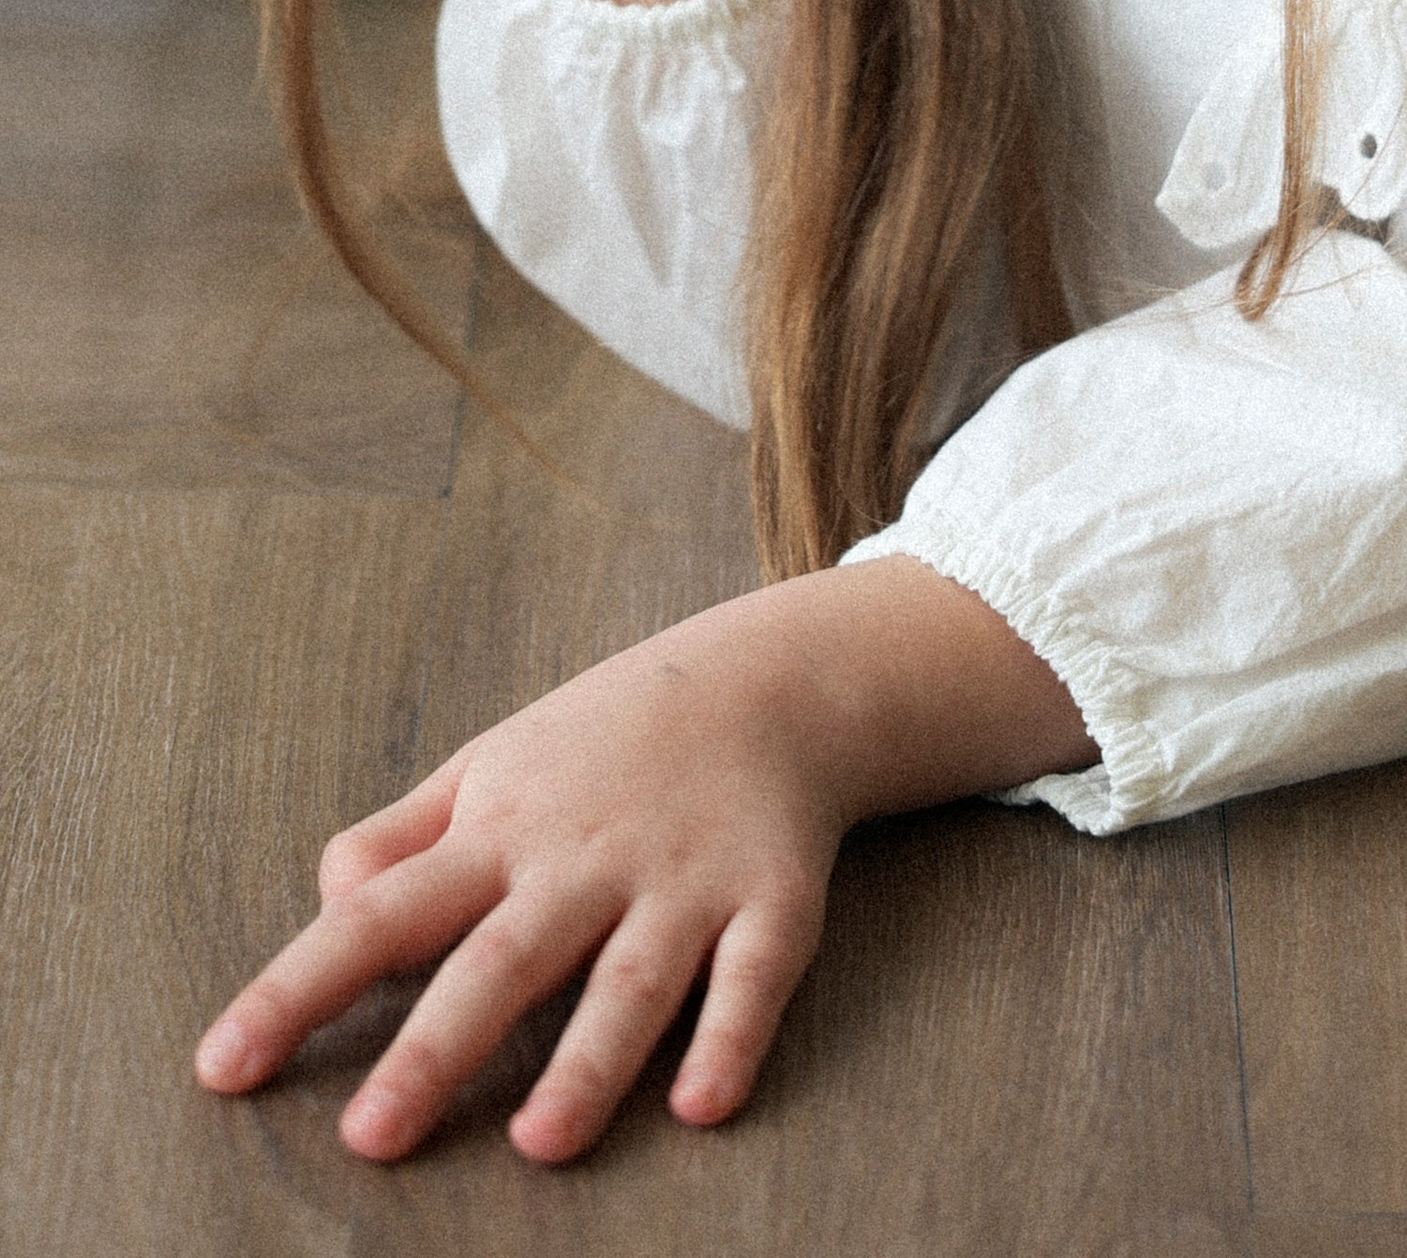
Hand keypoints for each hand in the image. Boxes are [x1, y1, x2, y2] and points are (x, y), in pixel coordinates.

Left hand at [193, 562, 1095, 1163]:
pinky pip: (753, 976)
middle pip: (499, 960)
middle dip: (436, 1047)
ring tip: (539, 1142)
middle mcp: (582, 860)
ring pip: (628, 981)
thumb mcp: (493, 764)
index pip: (378, 915)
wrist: (772, 675)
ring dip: (588, 1062)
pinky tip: (703, 1104)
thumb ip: (403, 835)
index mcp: (500, 832)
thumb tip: (325, 900)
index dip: (298, 989)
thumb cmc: (609, 738)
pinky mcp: (771, 899)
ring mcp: (680, 882)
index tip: (222, 1066)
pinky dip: (730, 1036)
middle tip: (371, 1136)